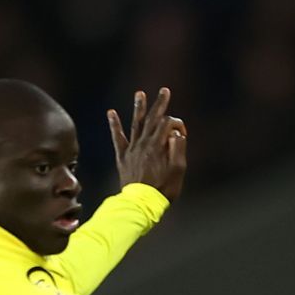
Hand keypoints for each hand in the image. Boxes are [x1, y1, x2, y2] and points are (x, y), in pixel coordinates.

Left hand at [107, 86, 186, 201]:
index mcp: (158, 145)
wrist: (141, 204)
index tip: (182, 134)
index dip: (177, 125)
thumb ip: (178, 148)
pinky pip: (117, 138)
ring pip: (136, 124)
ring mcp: (132, 149)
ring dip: (138, 108)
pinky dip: (114, 125)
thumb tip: (175, 133)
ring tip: (139, 93)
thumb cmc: (163, 189)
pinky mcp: (123, 157)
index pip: (168, 124)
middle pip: (153, 119)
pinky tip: (111, 112)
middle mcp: (144, 143)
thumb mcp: (178, 170)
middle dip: (160, 104)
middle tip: (164, 90)